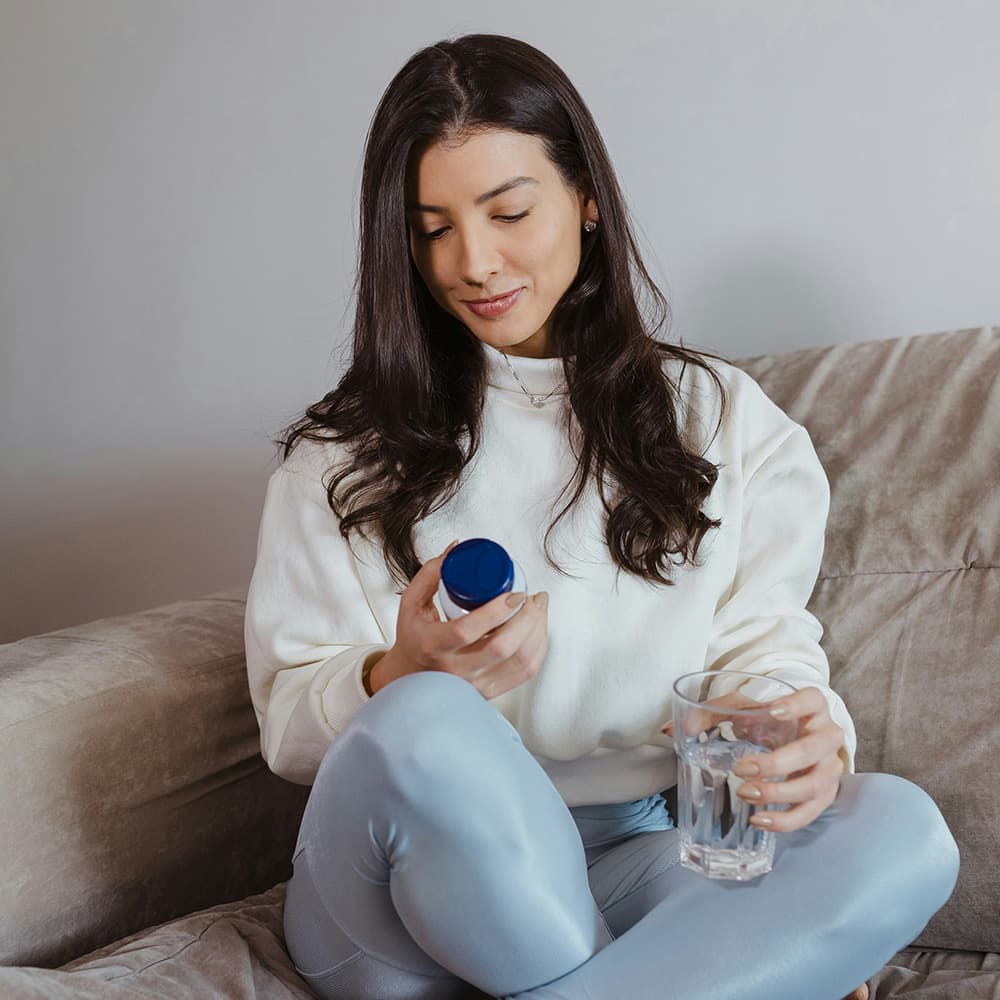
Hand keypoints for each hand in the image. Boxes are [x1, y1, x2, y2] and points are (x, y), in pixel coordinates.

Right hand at [374, 540, 549, 699]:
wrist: (410, 676)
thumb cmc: (413, 637)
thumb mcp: (411, 602)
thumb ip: (431, 573)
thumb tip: (457, 548)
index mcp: (433, 645)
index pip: (467, 629)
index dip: (497, 610)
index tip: (516, 592)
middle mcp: (454, 669)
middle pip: (502, 647)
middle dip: (528, 618)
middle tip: (534, 597)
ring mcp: (474, 684)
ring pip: (520, 661)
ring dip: (538, 631)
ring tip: (539, 608)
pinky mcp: (489, 691)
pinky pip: (525, 672)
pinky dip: (538, 648)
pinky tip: (538, 629)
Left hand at [661, 685, 846, 833]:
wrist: (794, 739)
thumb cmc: (766, 721)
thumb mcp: (741, 710)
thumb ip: (708, 713)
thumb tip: (671, 730)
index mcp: (811, 708)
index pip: (814, 699)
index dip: (797, 705)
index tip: (773, 711)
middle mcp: (826, 736)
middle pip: (812, 749)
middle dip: (776, 763)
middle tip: (741, 769)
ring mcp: (830, 767)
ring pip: (815, 785)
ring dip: (779, 794)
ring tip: (745, 794)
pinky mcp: (826, 794)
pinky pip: (812, 813)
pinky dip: (786, 821)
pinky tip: (760, 819)